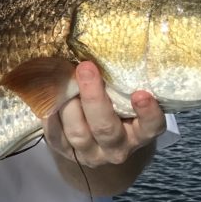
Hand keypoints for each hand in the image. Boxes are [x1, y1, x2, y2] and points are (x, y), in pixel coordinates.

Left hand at [43, 61, 165, 169]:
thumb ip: (120, 83)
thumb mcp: (125, 97)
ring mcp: (92, 154)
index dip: (148, 113)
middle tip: (86, 68)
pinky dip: (51, 117)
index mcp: (140, 133)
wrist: (97, 136)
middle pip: (106, 129)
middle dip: (94, 98)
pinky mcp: (67, 153)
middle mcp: (118, 148)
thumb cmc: (116, 104)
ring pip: (79, 134)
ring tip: (64, 80)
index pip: (151, 127)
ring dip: (69, 106)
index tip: (141, 94)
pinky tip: (49, 96)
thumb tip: (103, 47)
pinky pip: (56, 138)